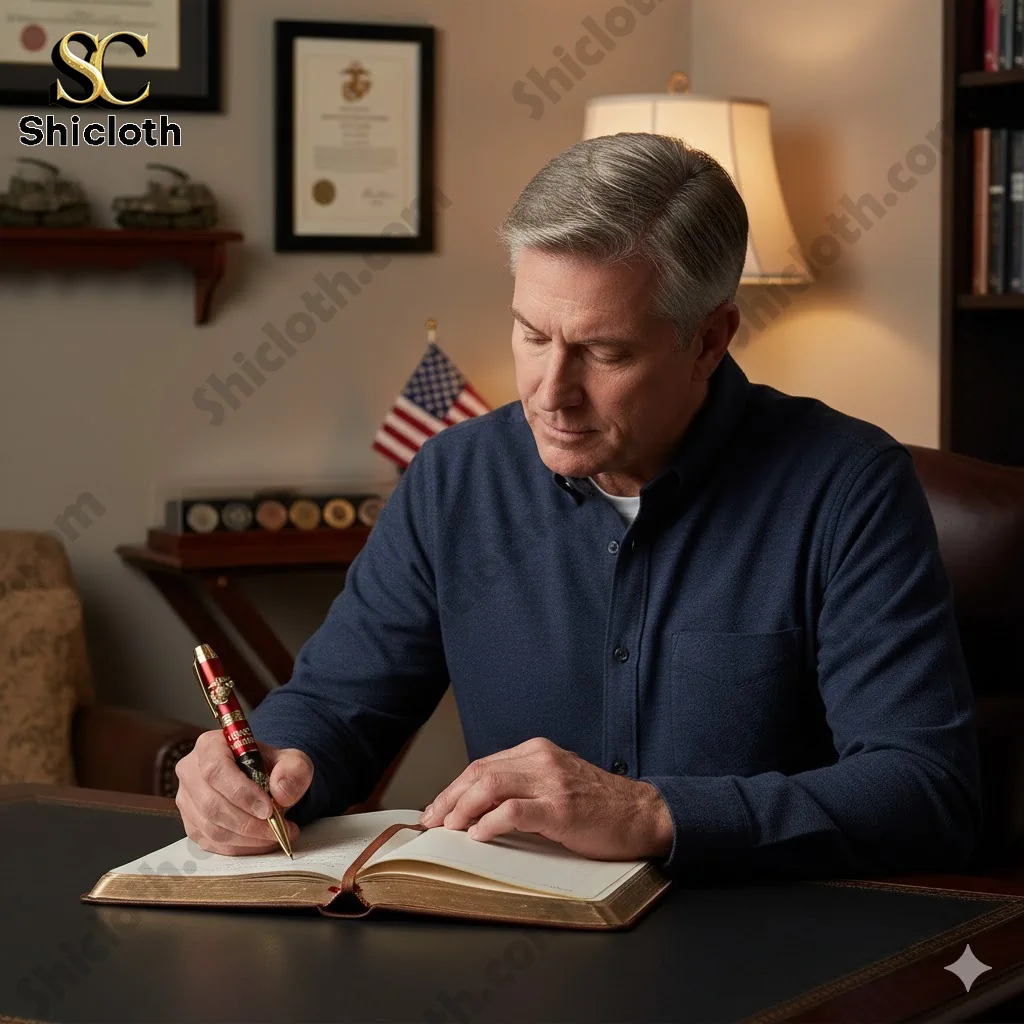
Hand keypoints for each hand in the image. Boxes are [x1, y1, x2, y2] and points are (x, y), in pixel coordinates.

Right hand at [174, 730, 312, 854]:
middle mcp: (191, 771)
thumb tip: (281, 792)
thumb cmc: (271, 767)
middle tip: (278, 829)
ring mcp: (187, 799)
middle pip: (211, 804)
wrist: (261, 779)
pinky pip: (210, 843)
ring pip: (210, 828)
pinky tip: (260, 843)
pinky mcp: (191, 823)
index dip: (241, 793)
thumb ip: (294, 770)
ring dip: (246, 838)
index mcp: (210, 745)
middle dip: (248, 823)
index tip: (268, 810)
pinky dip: (238, 848)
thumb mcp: (292, 760)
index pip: (216, 770)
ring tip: (275, 836)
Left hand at [419, 737, 672, 859]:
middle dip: (449, 799)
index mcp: (537, 751)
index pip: (482, 765)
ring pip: (490, 786)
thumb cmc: (599, 805)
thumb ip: (523, 787)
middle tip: (432, 822)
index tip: (436, 809)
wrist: (642, 814)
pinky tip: (479, 835)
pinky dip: (489, 823)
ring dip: (462, 809)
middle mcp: (541, 760)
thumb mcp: (556, 783)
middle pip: (480, 773)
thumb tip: (478, 808)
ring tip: (449, 828)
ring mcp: (551, 782)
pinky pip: (513, 811)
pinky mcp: (561, 808)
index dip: (453, 788)